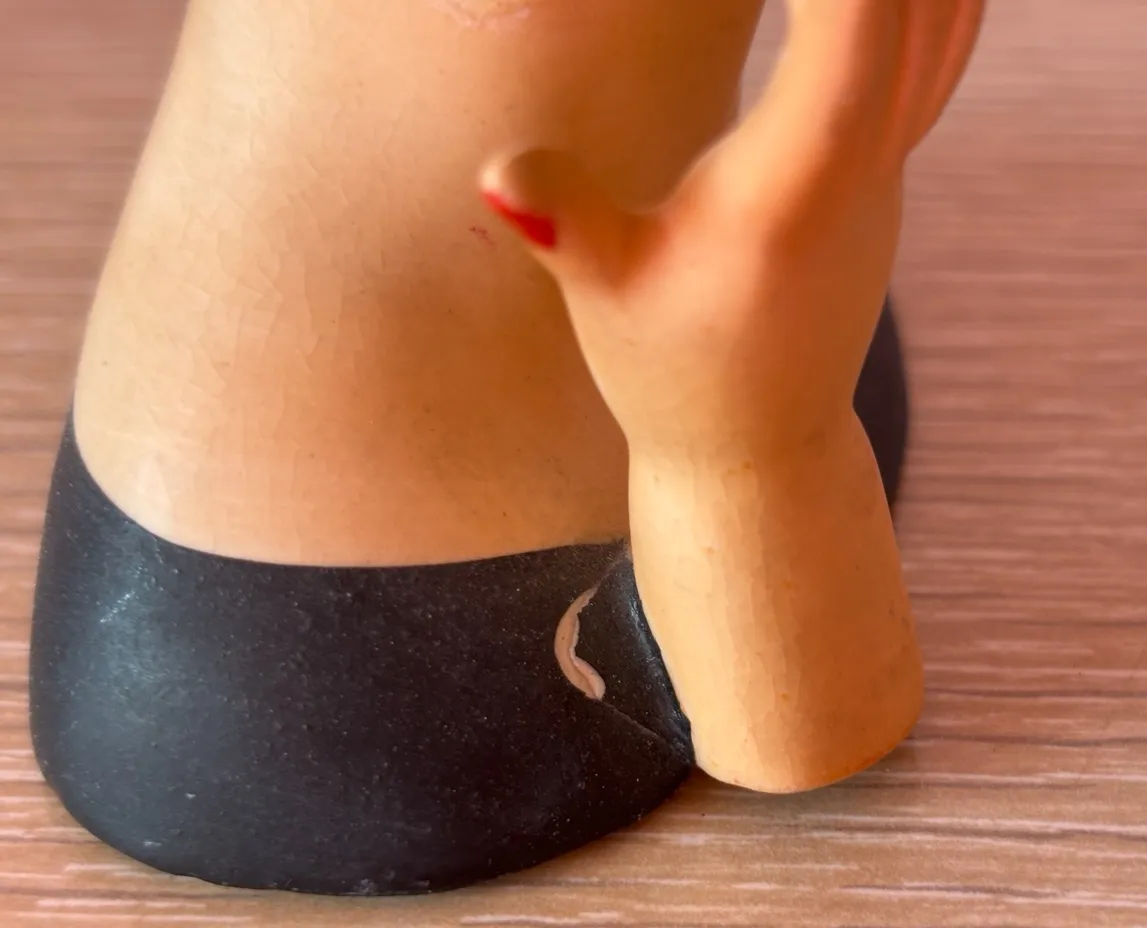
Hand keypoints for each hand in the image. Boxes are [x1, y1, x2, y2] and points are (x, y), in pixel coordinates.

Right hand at [481, 0, 983, 459]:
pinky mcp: (880, 182)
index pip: (855, 30)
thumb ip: (563, 228)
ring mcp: (885, 175)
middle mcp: (863, 171)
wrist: (757, 447)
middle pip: (919, 6)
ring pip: (944, 25)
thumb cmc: (677, 378)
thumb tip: (496, 176)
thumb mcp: (606, 305)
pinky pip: (933, 54)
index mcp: (793, 195)